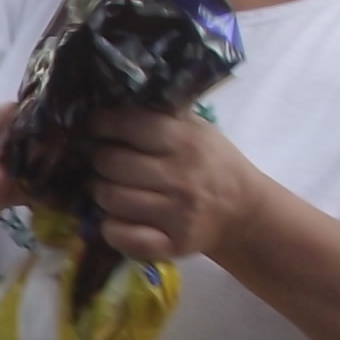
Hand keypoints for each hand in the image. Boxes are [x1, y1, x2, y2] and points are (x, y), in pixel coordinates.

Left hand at [85, 105, 266, 264]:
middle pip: (111, 163)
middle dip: (101, 160)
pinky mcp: (172, 245)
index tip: (96, 126)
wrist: (243, 212)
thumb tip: (118, 95)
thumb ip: (164, 114)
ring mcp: (177, 214)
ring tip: (112, 187)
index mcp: (187, 142)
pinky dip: (110, 227)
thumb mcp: (198, 129)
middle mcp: (181, 177)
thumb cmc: (213, 163)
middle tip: (106, 160)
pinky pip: (121, 236)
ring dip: (102, 191)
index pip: (129, 124)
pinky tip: (117, 217)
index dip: (103, 123)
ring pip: (111, 199)